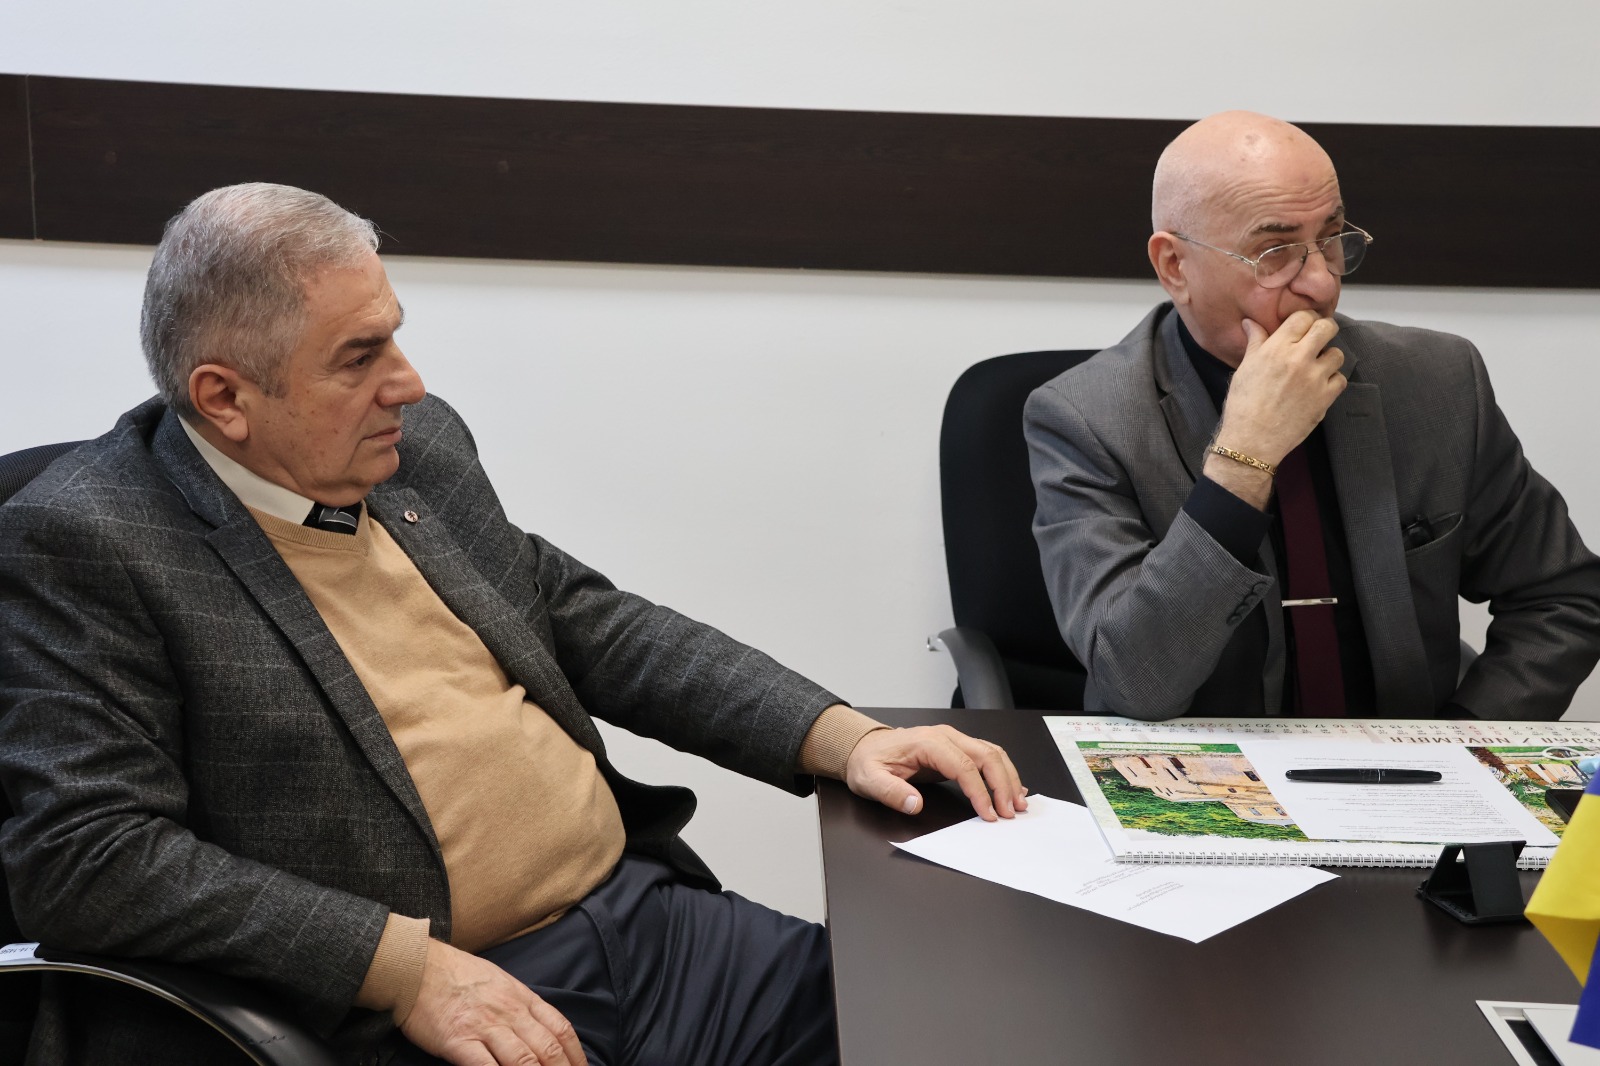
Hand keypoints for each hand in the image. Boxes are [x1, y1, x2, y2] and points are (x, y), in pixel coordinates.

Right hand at [401, 939, 586, 1065]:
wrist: (418, 966)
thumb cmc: (458, 974)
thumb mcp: (500, 981)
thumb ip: (521, 1005)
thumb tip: (541, 1029)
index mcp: (522, 998)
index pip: (560, 1029)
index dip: (575, 1055)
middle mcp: (509, 1012)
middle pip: (547, 1049)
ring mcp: (485, 1027)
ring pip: (523, 1061)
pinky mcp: (459, 1041)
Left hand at [844, 725, 1026, 820]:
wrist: (864, 748)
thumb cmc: (869, 762)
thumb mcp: (870, 780)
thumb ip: (891, 792)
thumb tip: (914, 805)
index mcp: (928, 742)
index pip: (964, 766)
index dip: (980, 791)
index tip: (988, 814)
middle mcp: (946, 736)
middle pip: (986, 755)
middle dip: (1003, 784)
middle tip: (1010, 812)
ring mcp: (953, 740)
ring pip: (991, 753)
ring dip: (1008, 777)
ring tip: (1017, 803)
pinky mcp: (956, 748)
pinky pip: (986, 755)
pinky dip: (1002, 771)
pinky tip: (1011, 788)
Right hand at [1205, 310, 1346, 507]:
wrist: (1252, 440)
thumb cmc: (1244, 405)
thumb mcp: (1245, 369)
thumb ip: (1255, 342)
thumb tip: (1251, 323)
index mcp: (1276, 348)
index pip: (1302, 317)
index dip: (1306, 320)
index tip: (1304, 327)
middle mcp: (1298, 358)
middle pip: (1327, 328)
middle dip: (1325, 330)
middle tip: (1318, 340)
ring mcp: (1315, 378)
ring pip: (1337, 354)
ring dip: (1329, 358)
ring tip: (1317, 368)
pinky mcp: (1325, 397)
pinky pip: (1341, 380)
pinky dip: (1332, 382)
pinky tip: (1319, 387)